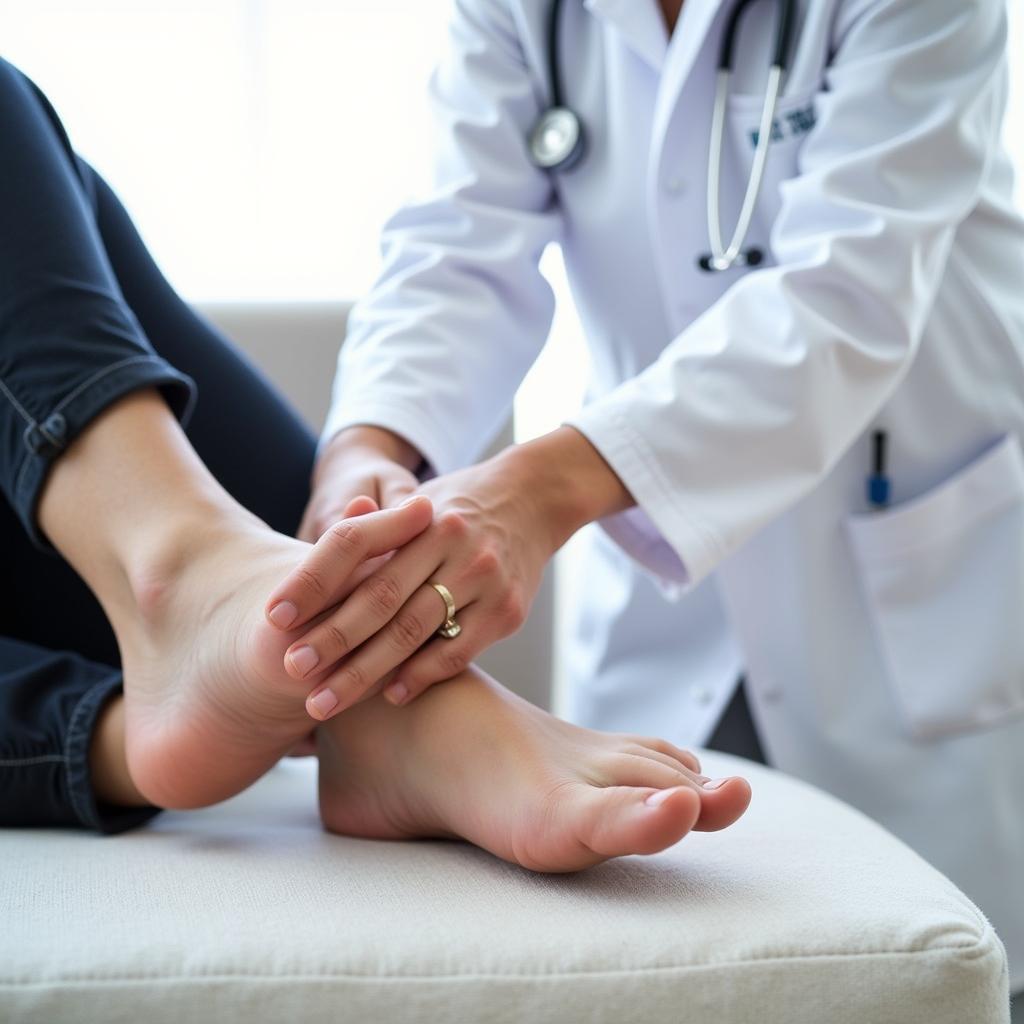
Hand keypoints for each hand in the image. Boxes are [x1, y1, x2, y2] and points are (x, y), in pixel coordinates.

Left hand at [269, 427, 634, 720]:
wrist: (534, 500)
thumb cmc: (457, 510)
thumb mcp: (416, 506)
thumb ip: (371, 534)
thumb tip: (308, 566)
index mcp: (418, 514)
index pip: (352, 543)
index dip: (311, 580)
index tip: (274, 616)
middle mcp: (450, 541)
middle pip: (379, 596)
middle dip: (331, 638)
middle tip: (292, 671)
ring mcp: (483, 576)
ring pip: (414, 630)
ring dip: (365, 671)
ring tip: (325, 701)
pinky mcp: (507, 609)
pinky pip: (458, 650)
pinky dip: (420, 675)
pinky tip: (389, 694)